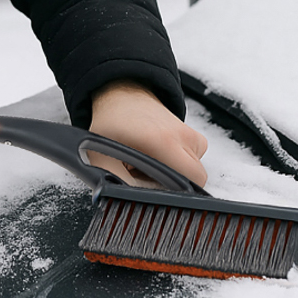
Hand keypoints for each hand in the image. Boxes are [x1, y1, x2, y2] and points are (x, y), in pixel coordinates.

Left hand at [87, 79, 208, 188]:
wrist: (121, 95)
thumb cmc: (112, 123)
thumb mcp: (101, 156)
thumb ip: (112, 183)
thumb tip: (123, 202)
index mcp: (161, 141)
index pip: (186, 183)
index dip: (170, 195)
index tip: (150, 189)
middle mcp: (180, 135)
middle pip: (196, 178)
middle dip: (175, 186)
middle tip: (148, 177)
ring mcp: (189, 133)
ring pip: (195, 170)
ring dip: (177, 174)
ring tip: (151, 164)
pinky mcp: (193, 134)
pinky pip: (196, 158)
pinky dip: (181, 163)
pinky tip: (160, 156)